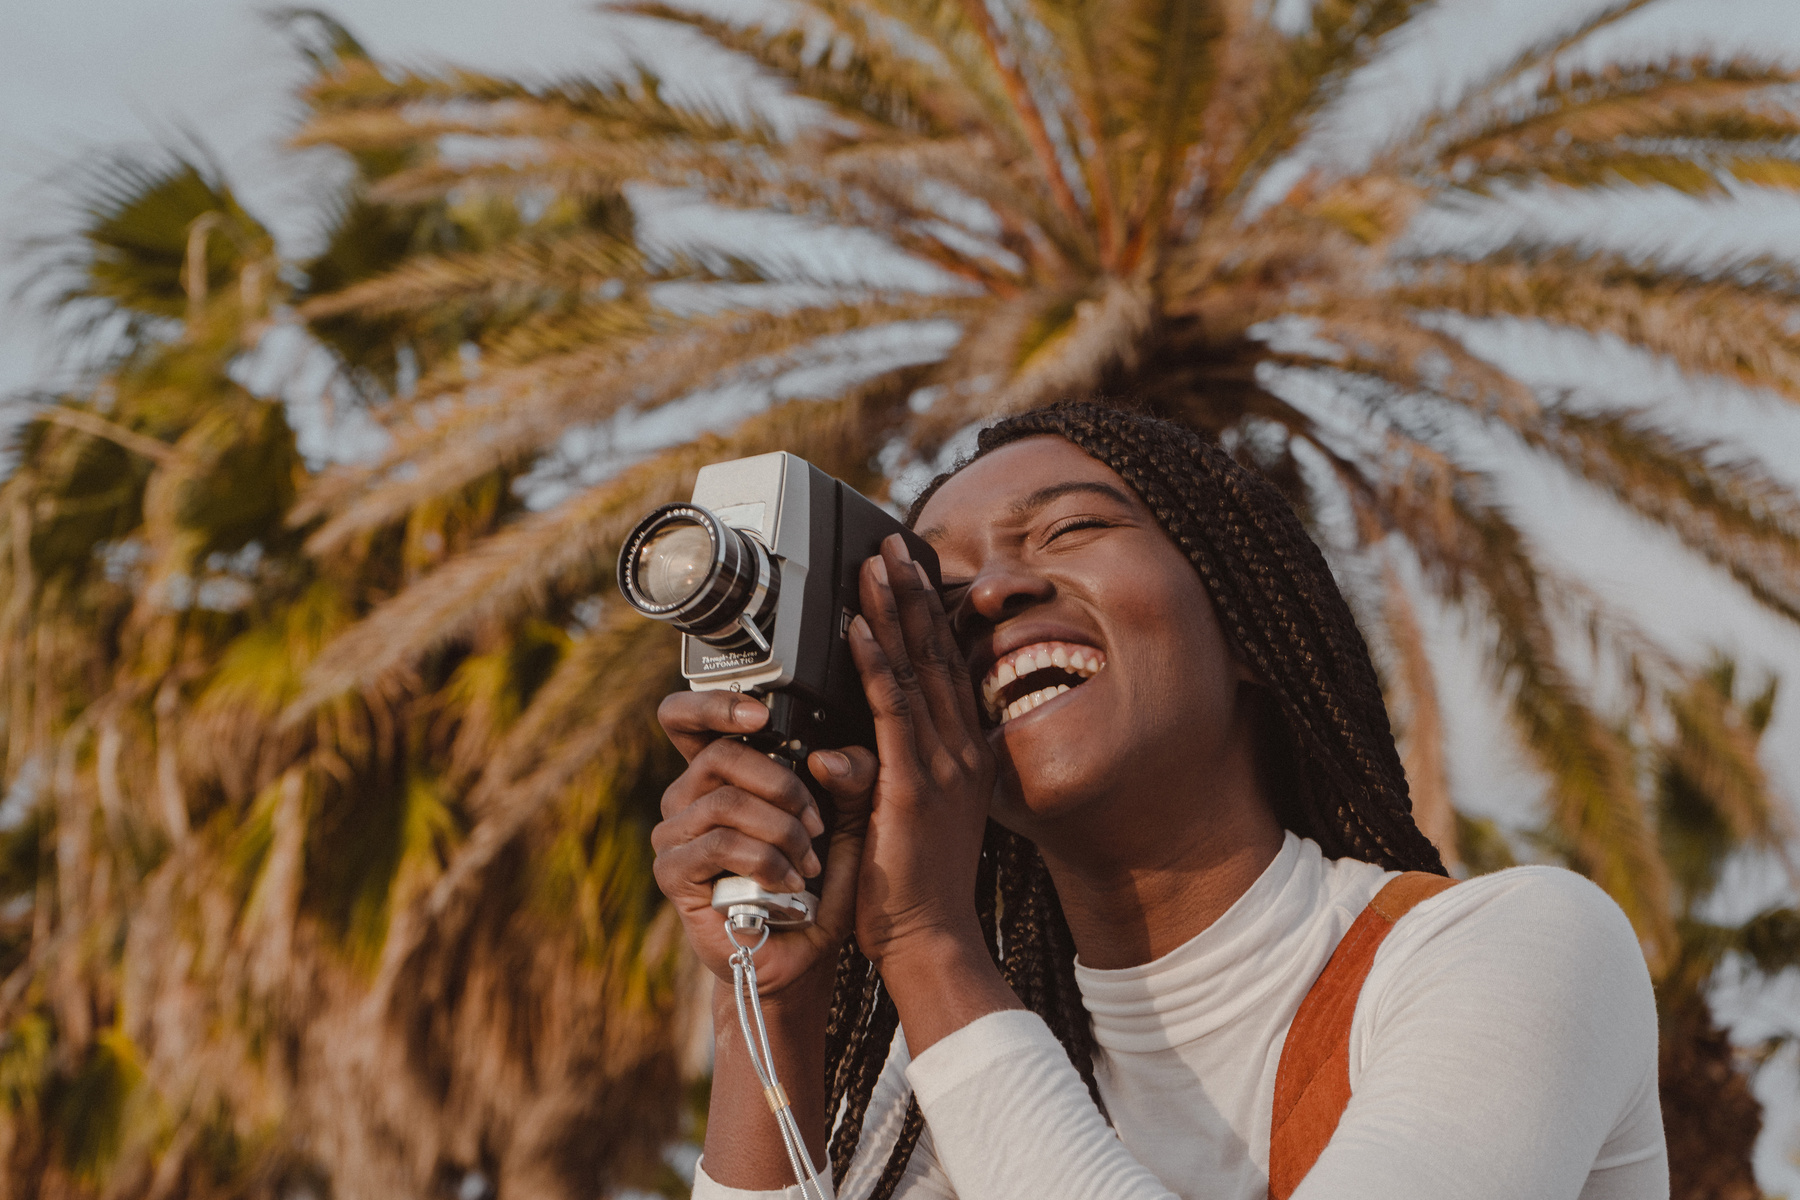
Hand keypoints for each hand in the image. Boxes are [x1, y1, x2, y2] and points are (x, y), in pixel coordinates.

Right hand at [652, 691, 874, 995]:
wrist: (804, 956)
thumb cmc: (820, 884)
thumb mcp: (846, 823)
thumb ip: (850, 780)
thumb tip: (830, 753)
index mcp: (721, 774)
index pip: (687, 718)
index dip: (714, 704)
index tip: (762, 715)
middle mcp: (689, 797)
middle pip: (718, 754)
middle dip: (779, 782)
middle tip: (815, 820)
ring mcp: (675, 834)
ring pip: (723, 800)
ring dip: (780, 830)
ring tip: (809, 862)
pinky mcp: (673, 872)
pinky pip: (717, 844)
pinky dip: (764, 861)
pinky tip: (788, 884)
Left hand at [847, 534, 996, 969]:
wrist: (929, 941)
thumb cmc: (913, 885)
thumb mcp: (912, 813)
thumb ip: (893, 768)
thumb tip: (860, 741)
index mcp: (965, 754)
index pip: (946, 666)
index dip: (929, 613)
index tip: (908, 569)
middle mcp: (962, 750)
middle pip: (936, 653)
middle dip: (913, 593)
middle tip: (891, 540)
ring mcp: (943, 766)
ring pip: (915, 671)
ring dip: (893, 612)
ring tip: (874, 564)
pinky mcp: (914, 787)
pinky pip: (891, 713)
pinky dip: (873, 666)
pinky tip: (856, 630)